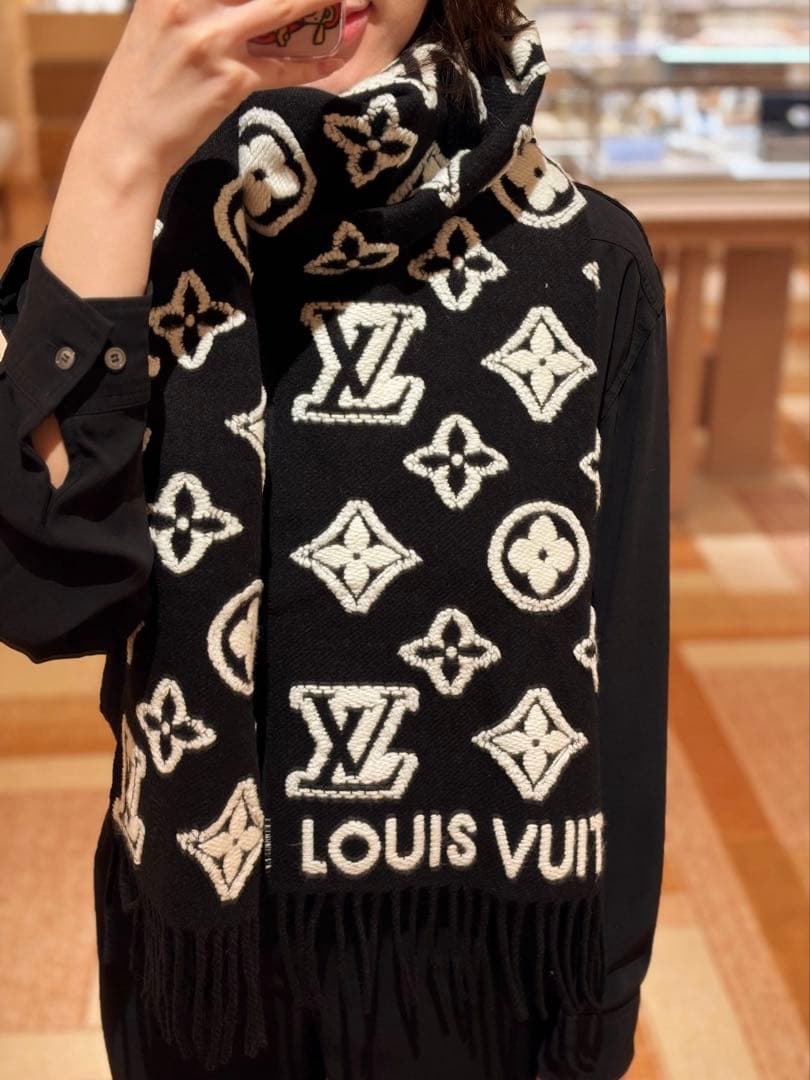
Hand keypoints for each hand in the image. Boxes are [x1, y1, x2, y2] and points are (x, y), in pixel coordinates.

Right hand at [81, 0, 346, 182]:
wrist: (125, 142)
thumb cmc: (139, 88)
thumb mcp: (154, 26)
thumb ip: (192, 6)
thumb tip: (237, 5)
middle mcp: (188, 4)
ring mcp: (213, 41)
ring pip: (281, 10)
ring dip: (319, 4)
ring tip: (347, 6)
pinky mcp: (231, 80)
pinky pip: (285, 67)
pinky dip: (313, 63)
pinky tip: (334, 58)